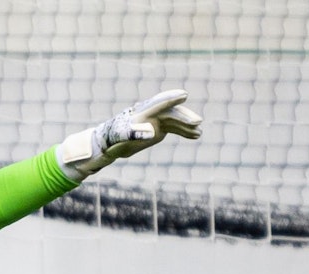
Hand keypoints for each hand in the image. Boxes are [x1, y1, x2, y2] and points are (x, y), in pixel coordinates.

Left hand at [58, 89, 203, 180]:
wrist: (109, 143)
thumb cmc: (112, 138)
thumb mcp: (121, 137)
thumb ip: (134, 133)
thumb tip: (151, 132)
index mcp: (141, 113)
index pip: (158, 104)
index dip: (170, 99)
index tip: (183, 95)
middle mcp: (151, 114)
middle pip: (170, 112)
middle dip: (184, 116)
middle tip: (197, 123)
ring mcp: (156, 120)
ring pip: (175, 120)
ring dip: (187, 125)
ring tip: (199, 133)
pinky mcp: (160, 128)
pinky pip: (175, 128)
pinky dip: (185, 132)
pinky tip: (196, 136)